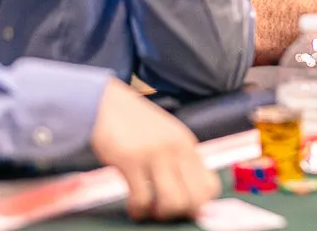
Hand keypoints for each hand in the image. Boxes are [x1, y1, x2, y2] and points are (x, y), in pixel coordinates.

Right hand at [90, 79, 220, 220]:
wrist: (105, 104)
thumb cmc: (134, 125)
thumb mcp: (166, 138)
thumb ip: (178, 161)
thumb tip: (189, 197)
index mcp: (188, 145)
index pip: (211, 185)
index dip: (199, 204)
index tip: (182, 207)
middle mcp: (177, 149)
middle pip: (196, 199)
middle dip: (180, 213)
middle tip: (163, 210)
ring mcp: (155, 154)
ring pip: (173, 202)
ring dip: (160, 214)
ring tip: (148, 208)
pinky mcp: (131, 160)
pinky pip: (142, 198)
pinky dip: (138, 209)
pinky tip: (133, 205)